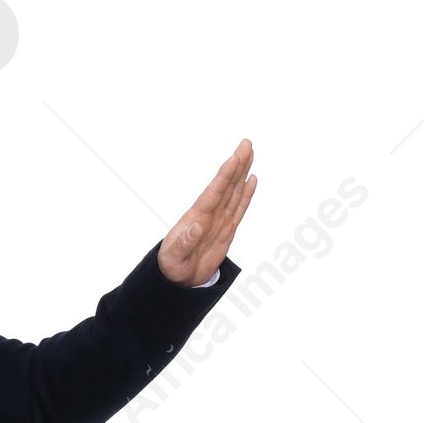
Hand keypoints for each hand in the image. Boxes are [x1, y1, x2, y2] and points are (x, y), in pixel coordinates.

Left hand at [157, 139, 256, 286]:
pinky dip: (246, 194)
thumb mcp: (173, 258)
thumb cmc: (171, 267)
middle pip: (226, 185)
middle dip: (237, 164)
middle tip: (246, 143)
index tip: (234, 158)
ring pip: (234, 191)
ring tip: (250, 153)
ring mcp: (219, 220)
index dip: (224, 175)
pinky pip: (239, 208)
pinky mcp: (227, 230)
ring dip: (242, 172)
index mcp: (196, 217)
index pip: (213, 192)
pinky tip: (252, 179)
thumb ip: (184, 243)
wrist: (178, 279)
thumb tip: (195, 227)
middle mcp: (209, 214)